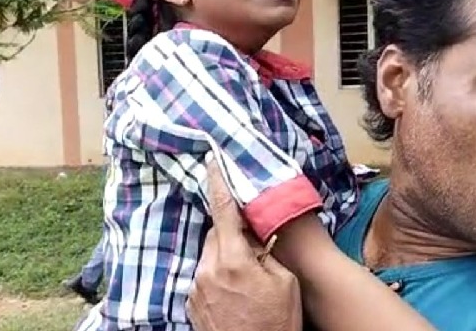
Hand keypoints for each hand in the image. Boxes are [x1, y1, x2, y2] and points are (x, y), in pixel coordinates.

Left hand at [186, 158, 302, 330]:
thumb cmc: (277, 322)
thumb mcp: (284, 282)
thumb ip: (264, 251)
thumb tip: (251, 233)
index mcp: (233, 260)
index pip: (223, 211)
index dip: (218, 182)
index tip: (212, 160)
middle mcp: (207, 270)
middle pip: (216, 234)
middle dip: (232, 235)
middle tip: (253, 248)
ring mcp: (196, 287)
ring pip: (209, 255)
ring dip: (225, 257)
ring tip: (246, 280)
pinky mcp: (191, 302)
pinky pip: (204, 276)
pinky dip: (217, 276)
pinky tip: (236, 293)